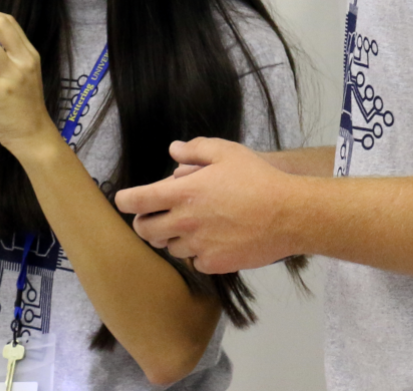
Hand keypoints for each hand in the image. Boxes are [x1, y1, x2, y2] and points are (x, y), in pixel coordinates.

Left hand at [115, 138, 300, 273]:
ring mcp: (198, 246)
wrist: (289, 214)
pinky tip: (212, 241)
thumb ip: (195, 149)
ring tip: (192, 226)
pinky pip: (194, 261)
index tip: (124, 201)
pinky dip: (197, 253)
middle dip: (144, 224)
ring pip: (170, 247)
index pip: (136, 201)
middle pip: (145, 231)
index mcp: (182, 193)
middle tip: (153, 218)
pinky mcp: (215, 264)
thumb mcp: (227, 152)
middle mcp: (185, 222)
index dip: (124, 200)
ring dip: (173, 238)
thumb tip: (174, 151)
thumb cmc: (258, 179)